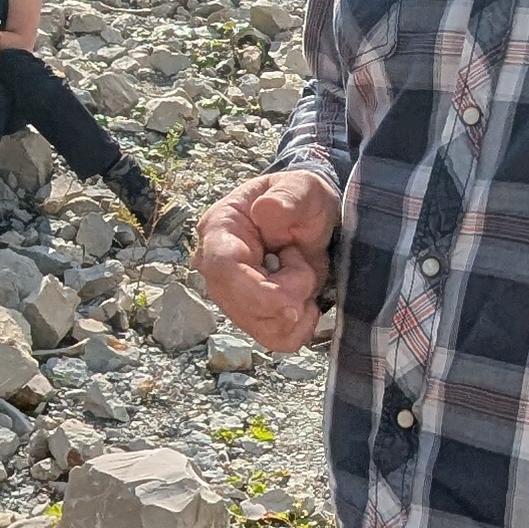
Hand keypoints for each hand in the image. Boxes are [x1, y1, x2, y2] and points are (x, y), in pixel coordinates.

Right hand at [199, 171, 341, 352]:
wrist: (310, 218)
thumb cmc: (300, 199)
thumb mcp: (301, 187)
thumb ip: (287, 196)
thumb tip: (266, 210)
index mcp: (220, 230)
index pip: (221, 269)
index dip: (253, 291)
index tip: (291, 302)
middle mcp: (217, 269)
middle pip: (241, 306)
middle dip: (285, 298)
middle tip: (304, 261)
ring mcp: (233, 296)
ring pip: (261, 327)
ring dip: (296, 309)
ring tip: (302, 273)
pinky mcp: (253, 316)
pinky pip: (275, 339)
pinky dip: (300, 328)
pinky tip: (307, 299)